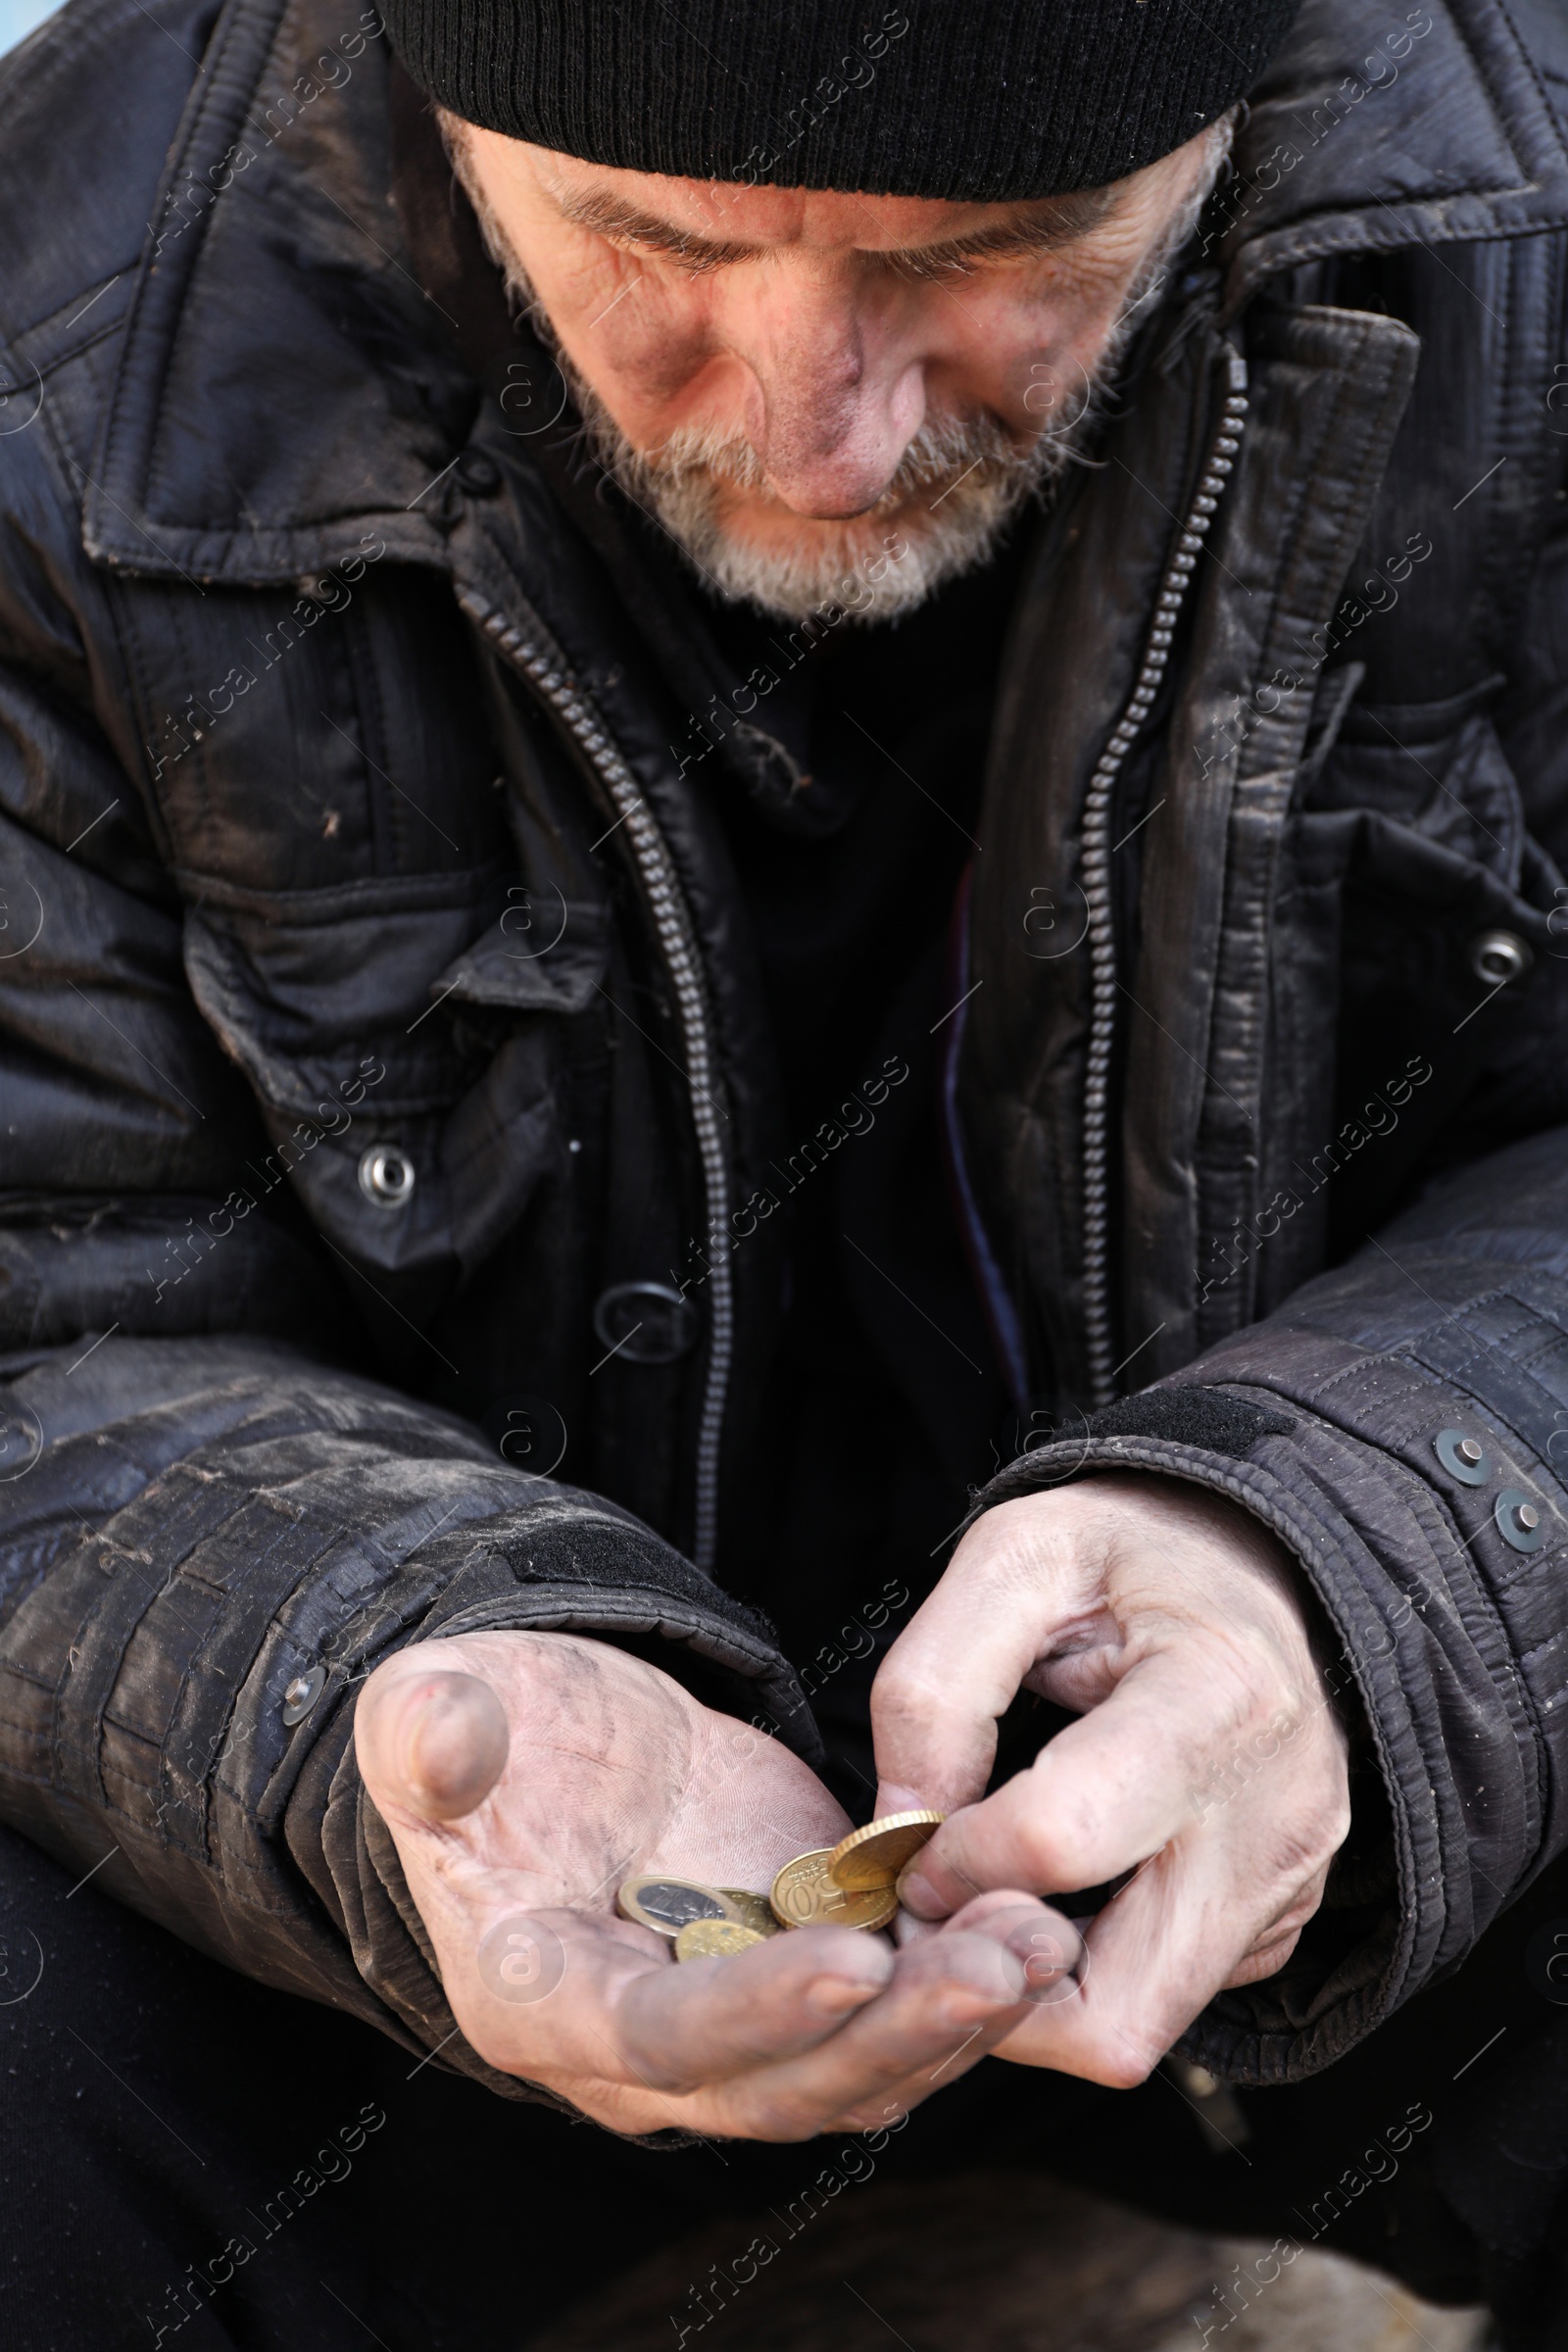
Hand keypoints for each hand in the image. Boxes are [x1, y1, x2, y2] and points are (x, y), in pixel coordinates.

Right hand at [355, 1631, 1043, 2137]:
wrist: (545, 1742)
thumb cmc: (479, 1733)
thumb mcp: (432, 1711)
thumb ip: (432, 1733)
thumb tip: (444, 1736)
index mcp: (544, 1998)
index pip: (659, 2035)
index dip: (757, 2010)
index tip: (856, 1961)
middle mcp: (647, 2046)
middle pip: (786, 2083)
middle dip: (899, 2034)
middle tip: (1000, 1965)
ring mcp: (737, 2013)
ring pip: (858, 2062)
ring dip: (957, 2017)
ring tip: (1043, 1939)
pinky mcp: (807, 1962)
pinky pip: (896, 2005)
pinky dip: (969, 1983)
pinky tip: (1044, 1927)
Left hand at [871, 1474, 1350, 2087]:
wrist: (1261, 1562)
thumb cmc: (1132, 1552)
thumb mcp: (1015, 1557)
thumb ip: (935, 1686)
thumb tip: (896, 1830)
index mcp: (1212, 1699)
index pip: (1060, 1842)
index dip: (952, 1860)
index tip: (913, 1833)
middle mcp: (1273, 1819)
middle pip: (1116, 2013)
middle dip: (993, 1985)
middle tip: (936, 1913)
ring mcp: (1289, 1886)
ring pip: (1138, 2027)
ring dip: (1036, 1991)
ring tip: (985, 1896)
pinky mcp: (1281, 1922)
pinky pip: (1171, 1998)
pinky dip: (1092, 1967)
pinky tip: (1059, 1888)